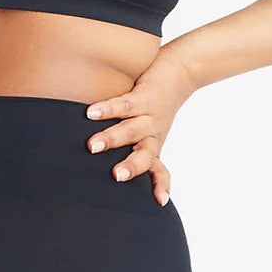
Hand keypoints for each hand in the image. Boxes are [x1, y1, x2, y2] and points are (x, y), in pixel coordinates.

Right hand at [84, 46, 197, 203]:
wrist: (181, 70)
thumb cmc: (157, 103)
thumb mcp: (149, 129)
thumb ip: (130, 145)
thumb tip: (93, 160)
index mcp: (153, 145)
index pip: (159, 170)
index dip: (160, 185)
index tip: (160, 201)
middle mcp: (152, 133)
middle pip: (145, 155)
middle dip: (131, 166)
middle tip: (116, 176)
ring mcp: (149, 115)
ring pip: (131, 130)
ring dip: (112, 138)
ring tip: (92, 146)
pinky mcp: (144, 96)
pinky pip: (124, 105)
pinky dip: (107, 109)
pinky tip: (90, 113)